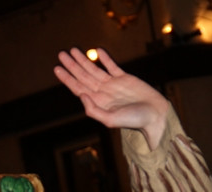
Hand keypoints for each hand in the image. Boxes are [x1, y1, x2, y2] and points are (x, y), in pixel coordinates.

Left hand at [54, 47, 170, 150]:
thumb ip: (93, 110)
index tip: (57, 68)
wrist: (155, 115)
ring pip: (94, 69)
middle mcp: (103, 92)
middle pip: (83, 76)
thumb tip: (81, 94)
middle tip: (61, 54)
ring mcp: (114, 84)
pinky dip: (105, 58)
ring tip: (73, 50)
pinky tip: (97, 51)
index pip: (78, 88)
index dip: (67, 78)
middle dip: (72, 65)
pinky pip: (112, 66)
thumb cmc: (134, 121)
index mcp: (98, 102)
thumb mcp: (110, 120)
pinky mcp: (125, 78)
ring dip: (84, 60)